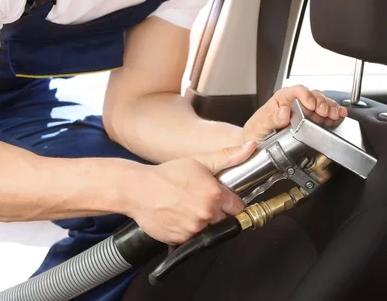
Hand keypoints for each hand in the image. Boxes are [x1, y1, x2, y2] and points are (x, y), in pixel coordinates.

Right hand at [126, 141, 256, 244]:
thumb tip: (250, 147)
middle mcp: (206, 214)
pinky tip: (177, 215)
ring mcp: (193, 229)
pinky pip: (192, 237)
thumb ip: (228, 156)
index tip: (223, 199)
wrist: (137, 190)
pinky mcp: (181, 240)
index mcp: (214, 195)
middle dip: (216, 211)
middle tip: (199, 199)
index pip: (238, 207)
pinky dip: (187, 229)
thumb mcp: (199, 161)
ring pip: (208, 229)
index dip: (231, 202)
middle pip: (224, 219)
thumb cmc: (165, 175)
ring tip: (186, 205)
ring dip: (202, 220)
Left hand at [242, 86, 347, 142]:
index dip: (306, 95)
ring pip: (321, 103)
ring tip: (333, 115)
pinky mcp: (311, 120)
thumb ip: (271, 118)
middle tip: (324, 113)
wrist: (257, 143)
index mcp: (281, 99)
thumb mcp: (259, 125)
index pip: (296, 90)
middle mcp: (295, 103)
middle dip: (321, 103)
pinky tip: (339, 116)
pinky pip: (325, 113)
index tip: (310, 105)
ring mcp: (304, 111)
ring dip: (330, 108)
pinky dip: (334, 113)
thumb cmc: (256, 131)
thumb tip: (283, 112)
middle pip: (313, 96)